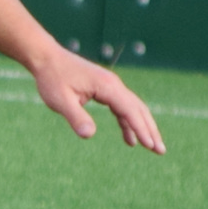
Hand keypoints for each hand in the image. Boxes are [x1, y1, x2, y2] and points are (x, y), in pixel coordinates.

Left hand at [29, 47, 165, 154]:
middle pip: (138, 109)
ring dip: (143, 127)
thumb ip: (76, 117)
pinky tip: (129, 140)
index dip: (141, 129)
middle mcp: (113, 85)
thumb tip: (90, 135)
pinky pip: (122, 108)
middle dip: (150, 130)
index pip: (130, 110)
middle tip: (161, 151)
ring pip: (133, 108)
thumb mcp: (60, 100)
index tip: (151, 145)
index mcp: (107, 86)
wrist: (46, 58)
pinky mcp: (105, 89)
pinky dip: (128, 123)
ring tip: (153, 147)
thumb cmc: (52, 78)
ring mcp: (111, 86)